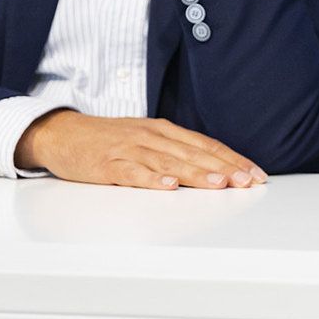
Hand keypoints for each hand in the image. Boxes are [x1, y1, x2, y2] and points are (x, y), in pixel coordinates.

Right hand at [15, 110, 267, 190]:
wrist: (62, 134)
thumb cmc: (109, 141)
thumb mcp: (147, 140)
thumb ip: (175, 152)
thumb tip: (214, 169)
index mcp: (164, 131)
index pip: (207, 145)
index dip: (233, 159)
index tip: (256, 174)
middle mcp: (152, 137)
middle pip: (194, 154)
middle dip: (225, 169)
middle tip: (249, 182)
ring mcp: (130, 149)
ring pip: (169, 162)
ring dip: (197, 174)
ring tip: (219, 184)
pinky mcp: (107, 164)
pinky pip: (132, 173)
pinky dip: (151, 179)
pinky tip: (168, 186)